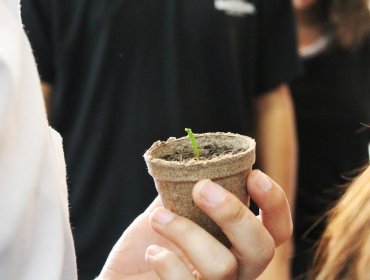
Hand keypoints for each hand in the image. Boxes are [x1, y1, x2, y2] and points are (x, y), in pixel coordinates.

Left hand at [98, 170, 291, 279]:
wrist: (125, 274)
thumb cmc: (151, 240)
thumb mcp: (173, 208)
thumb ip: (188, 188)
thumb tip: (195, 158)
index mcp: (238, 243)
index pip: (276, 230)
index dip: (274, 202)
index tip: (253, 174)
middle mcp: (236, 270)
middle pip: (261, 249)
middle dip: (233, 213)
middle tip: (202, 188)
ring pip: (222, 267)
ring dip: (187, 233)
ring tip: (157, 217)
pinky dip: (168, 263)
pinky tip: (151, 251)